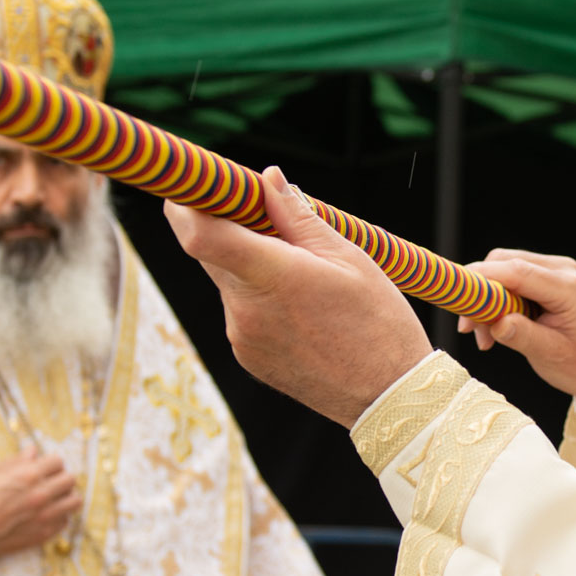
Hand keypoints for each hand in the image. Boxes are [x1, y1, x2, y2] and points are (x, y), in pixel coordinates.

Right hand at [0, 451, 80, 562]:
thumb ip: (16, 461)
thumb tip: (33, 451)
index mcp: (28, 475)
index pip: (58, 461)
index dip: (50, 463)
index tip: (43, 468)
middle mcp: (41, 495)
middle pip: (70, 479)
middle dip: (60, 478)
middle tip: (49, 482)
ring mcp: (44, 516)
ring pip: (74, 501)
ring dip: (65, 497)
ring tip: (53, 498)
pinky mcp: (43, 534)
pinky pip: (65, 521)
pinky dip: (59, 516)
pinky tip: (46, 515)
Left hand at [166, 167, 431, 426]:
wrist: (387, 396)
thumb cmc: (379, 323)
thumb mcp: (349, 258)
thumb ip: (298, 217)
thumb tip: (268, 180)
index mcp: (272, 276)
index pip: (200, 234)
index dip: (188, 202)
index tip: (199, 183)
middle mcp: (245, 309)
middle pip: (210, 251)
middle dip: (228, 226)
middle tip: (267, 215)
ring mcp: (241, 337)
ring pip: (229, 281)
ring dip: (250, 265)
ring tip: (304, 276)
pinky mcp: (246, 357)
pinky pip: (241, 311)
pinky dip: (259, 298)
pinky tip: (302, 309)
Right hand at [457, 250, 575, 404]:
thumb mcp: (552, 356)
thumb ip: (524, 337)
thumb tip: (496, 324)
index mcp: (569, 289)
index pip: (518, 272)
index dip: (482, 279)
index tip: (455, 295)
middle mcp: (562, 271)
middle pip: (505, 263)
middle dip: (479, 292)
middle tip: (470, 329)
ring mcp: (554, 270)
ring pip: (503, 268)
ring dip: (485, 299)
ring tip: (484, 336)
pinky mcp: (545, 276)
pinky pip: (510, 277)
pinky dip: (495, 299)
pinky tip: (494, 327)